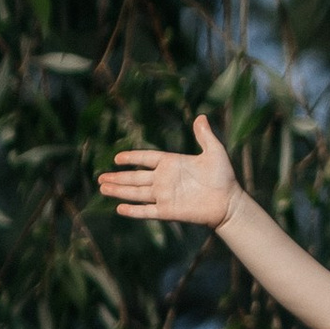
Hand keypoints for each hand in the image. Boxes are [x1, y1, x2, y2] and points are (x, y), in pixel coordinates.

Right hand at [97, 112, 239, 232]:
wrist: (229, 203)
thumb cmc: (223, 177)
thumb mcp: (214, 152)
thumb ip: (205, 136)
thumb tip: (201, 117)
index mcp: (171, 163)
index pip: (146, 159)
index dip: (132, 158)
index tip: (117, 158)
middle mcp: (164, 179)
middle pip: (135, 178)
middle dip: (117, 178)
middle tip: (100, 178)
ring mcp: (164, 196)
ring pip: (136, 193)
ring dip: (119, 191)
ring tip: (103, 188)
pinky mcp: (168, 211)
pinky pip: (147, 211)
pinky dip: (134, 210)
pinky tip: (119, 208)